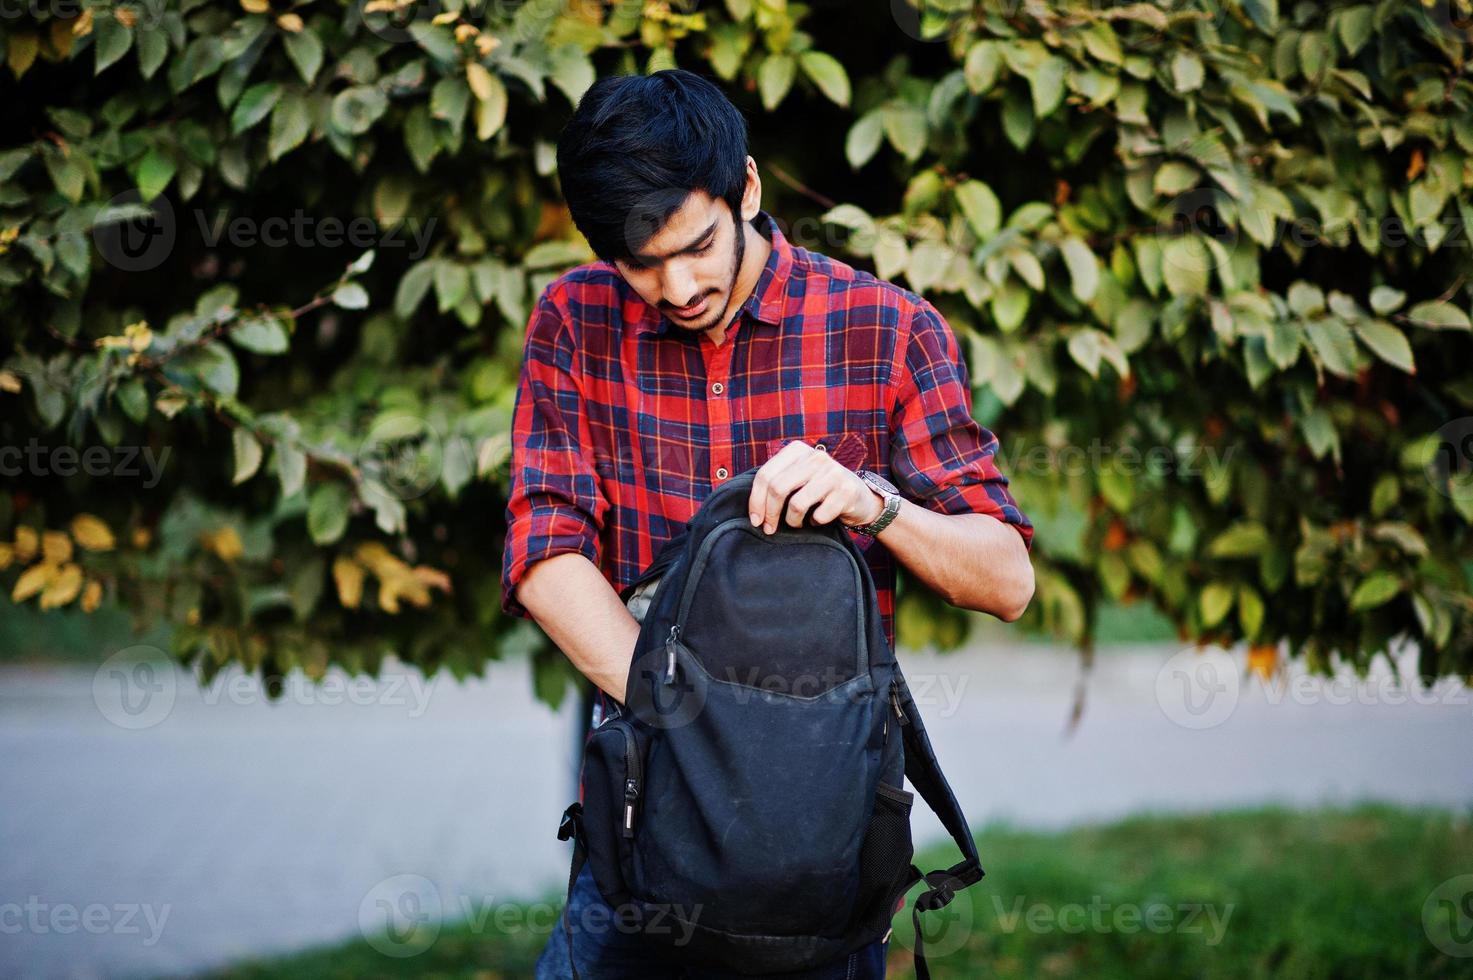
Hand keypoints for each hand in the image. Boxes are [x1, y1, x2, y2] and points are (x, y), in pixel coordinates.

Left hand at [747, 440, 884, 533]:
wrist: (860, 497)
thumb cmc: (821, 491)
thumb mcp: (798, 478)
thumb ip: (776, 482)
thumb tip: (753, 508)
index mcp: (798, 450)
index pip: (765, 475)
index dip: (755, 501)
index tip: (755, 520)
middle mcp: (816, 456)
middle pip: (777, 488)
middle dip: (770, 514)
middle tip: (769, 529)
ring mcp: (833, 472)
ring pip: (796, 504)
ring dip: (793, 520)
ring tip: (798, 522)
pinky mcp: (847, 491)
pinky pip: (819, 516)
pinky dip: (815, 523)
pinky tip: (820, 518)